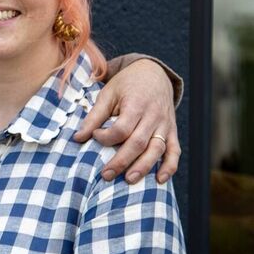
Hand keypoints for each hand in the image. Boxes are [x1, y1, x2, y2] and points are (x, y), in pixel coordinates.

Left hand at [74, 58, 179, 184]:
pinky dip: (170, 166)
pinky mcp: (172, 131)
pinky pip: (174, 151)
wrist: (154, 73)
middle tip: (106, 175)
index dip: (106, 137)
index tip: (94, 137)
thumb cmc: (127, 84)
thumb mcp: (108, 93)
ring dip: (144, 167)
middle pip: (138, 143)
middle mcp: (153, 116)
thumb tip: (78, 138)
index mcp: (136, 104)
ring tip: (129, 180)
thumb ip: (94, 116)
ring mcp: (165, 124)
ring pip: (157, 149)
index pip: (122, 128)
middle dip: (121, 161)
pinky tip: (160, 180)